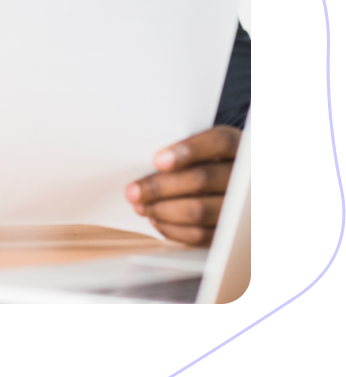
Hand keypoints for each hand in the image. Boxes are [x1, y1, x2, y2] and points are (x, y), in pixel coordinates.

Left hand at [125, 126, 241, 245]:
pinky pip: (201, 235)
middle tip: (132, 191)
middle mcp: (244, 176)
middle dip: (160, 186)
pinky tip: (156, 220)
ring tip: (140, 206)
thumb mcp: (207, 149)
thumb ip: (184, 151)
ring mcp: (240, 207)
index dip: (189, 150)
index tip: (157, 160)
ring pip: (200, 210)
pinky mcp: (231, 232)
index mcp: (239, 146)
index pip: (219, 142)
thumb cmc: (210, 162)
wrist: (235, 186)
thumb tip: (144, 162)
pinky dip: (173, 229)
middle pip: (203, 179)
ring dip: (162, 210)